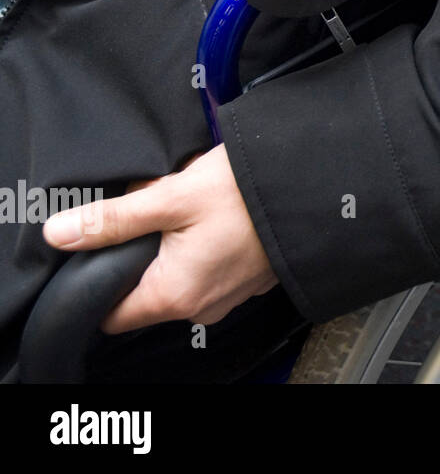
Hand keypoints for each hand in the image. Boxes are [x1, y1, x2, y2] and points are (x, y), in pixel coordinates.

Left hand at [42, 144, 279, 332]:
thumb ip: (113, 219)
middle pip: (144, 290)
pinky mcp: (248, 281)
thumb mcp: (172, 197)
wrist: (314, 189)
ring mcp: (228, 297)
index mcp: (174, 295)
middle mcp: (200, 307)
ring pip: (177, 278)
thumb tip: (62, 233)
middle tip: (158, 210)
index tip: (106, 244)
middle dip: (142, 251)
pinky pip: (209, 271)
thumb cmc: (250, 194)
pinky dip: (205, 248)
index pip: (109, 313)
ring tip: (195, 208)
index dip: (97, 279)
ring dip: (175, 247)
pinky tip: (217, 216)